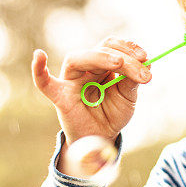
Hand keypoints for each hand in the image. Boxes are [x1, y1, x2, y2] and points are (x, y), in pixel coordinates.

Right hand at [31, 37, 150, 147]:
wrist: (101, 139)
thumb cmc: (112, 114)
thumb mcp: (128, 97)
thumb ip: (132, 80)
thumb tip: (147, 62)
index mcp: (103, 65)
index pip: (114, 47)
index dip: (129, 48)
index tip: (147, 57)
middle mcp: (86, 68)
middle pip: (100, 49)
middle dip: (123, 56)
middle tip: (141, 69)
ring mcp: (71, 80)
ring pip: (79, 58)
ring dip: (101, 57)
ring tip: (119, 64)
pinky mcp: (59, 96)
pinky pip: (44, 83)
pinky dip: (38, 70)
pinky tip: (39, 56)